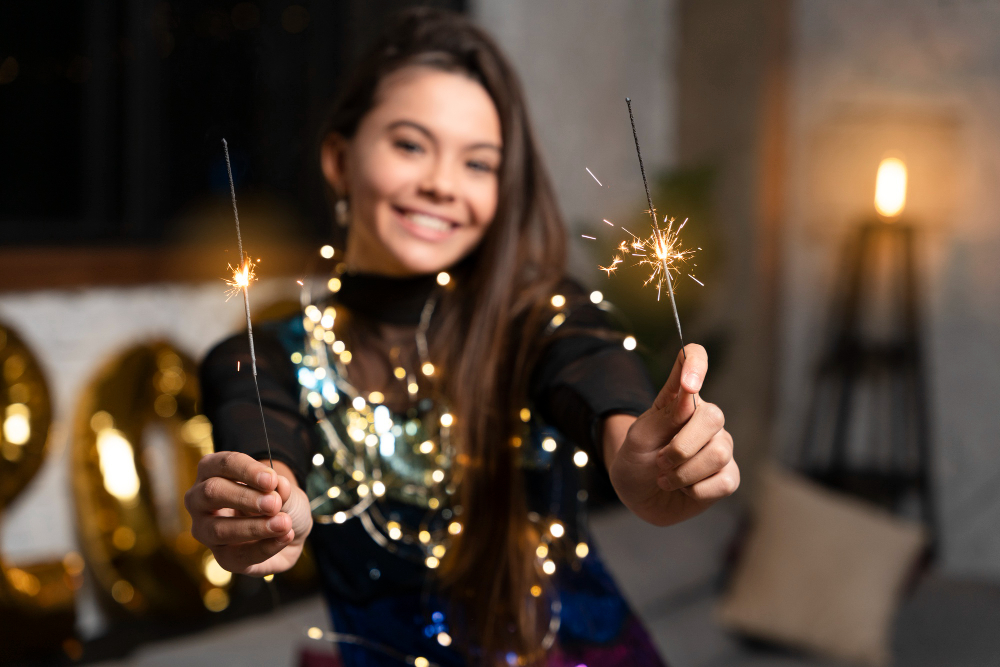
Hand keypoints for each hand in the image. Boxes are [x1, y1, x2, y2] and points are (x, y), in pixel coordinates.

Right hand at [184, 452, 312, 575]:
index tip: (272, 480)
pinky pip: (238, 556)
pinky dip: (265, 547)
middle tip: (274, 504)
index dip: (247, 471)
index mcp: (213, 471)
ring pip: (219, 529)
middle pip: (212, 492)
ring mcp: (206, 530)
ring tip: (284, 523)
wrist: (291, 529)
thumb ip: (280, 487)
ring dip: (255, 527)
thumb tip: (278, 487)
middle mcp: (200, 499)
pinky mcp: (220, 557)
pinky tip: (285, 537)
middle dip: (245, 498)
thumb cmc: (279, 500)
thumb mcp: (285, 488)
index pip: (223, 464)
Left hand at [607, 344, 738, 526]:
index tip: (688, 385)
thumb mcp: (639, 438)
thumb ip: (664, 417)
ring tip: (666, 478)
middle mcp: (704, 417)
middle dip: (681, 447)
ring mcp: (720, 445)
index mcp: (680, 398)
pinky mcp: (728, 475)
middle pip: (713, 417)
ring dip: (683, 473)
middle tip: (659, 462)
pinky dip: (695, 490)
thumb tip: (691, 394)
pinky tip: (685, 489)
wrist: (638, 497)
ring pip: (718, 453)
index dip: (696, 363)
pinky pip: (723, 481)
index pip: (694, 359)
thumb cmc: (636, 461)